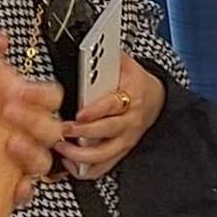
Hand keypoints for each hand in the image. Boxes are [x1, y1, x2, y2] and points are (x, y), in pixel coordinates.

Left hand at [60, 57, 163, 181]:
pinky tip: (68, 163)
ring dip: (80, 156)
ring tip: (60, 149)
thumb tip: (84, 46)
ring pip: (104, 155)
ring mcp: (126, 139)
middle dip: (82, 134)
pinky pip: (103, 168)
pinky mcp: (120, 151)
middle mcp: (129, 120)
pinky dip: (84, 170)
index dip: (95, 111)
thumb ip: (105, 58)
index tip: (78, 114)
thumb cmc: (133, 81)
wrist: (155, 99)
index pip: (113, 105)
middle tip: (62, 131)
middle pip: (107, 131)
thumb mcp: (124, 64)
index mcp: (131, 95)